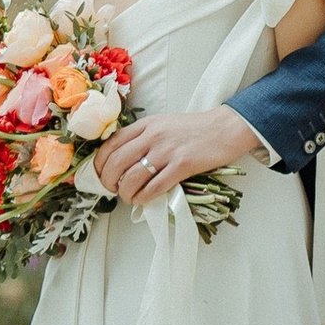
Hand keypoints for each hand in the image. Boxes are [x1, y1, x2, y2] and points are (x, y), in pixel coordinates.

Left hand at [93, 105, 258, 207]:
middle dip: (108, 181)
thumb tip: (125, 163)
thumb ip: (144, 138)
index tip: (99, 175)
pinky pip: (154, 187)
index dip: (100, 163)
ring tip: (129, 197)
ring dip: (125, 193)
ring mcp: (167, 151)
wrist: (225, 128)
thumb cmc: (194, 129)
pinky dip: (144, 197)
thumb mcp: (163, 125)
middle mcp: (152, 136)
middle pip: (117, 162)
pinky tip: (143, 200)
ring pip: (132, 177)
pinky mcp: (182, 165)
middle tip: (112, 190)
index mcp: (146, 124)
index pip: (111, 144)